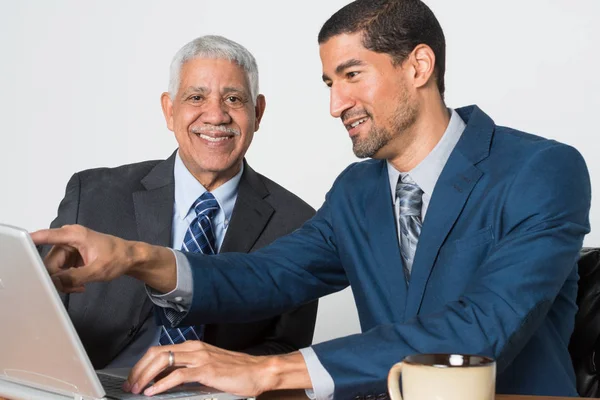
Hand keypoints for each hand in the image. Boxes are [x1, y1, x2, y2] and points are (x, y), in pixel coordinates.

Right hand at [31, 225, 140, 292]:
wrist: (131, 257)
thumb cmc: (118, 258)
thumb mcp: (96, 271)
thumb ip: (73, 277)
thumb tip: (54, 283)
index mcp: (73, 235)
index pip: (45, 236)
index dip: (29, 241)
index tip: (17, 248)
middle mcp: (68, 238)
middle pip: (49, 261)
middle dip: (57, 277)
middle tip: (72, 287)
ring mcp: (69, 247)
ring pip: (54, 268)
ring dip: (64, 280)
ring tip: (79, 285)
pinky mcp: (72, 255)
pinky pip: (61, 270)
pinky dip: (68, 279)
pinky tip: (79, 284)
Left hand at [124, 341, 277, 397]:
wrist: (258, 371)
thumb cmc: (236, 372)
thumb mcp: (207, 369)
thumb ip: (188, 372)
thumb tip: (166, 382)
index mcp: (193, 347)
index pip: (159, 350)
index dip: (141, 365)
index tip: (133, 379)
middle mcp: (194, 348)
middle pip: (156, 354)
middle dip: (138, 370)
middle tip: (130, 386)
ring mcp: (200, 358)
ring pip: (163, 361)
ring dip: (145, 377)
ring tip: (137, 390)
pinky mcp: (206, 370)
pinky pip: (178, 375)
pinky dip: (162, 384)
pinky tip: (153, 392)